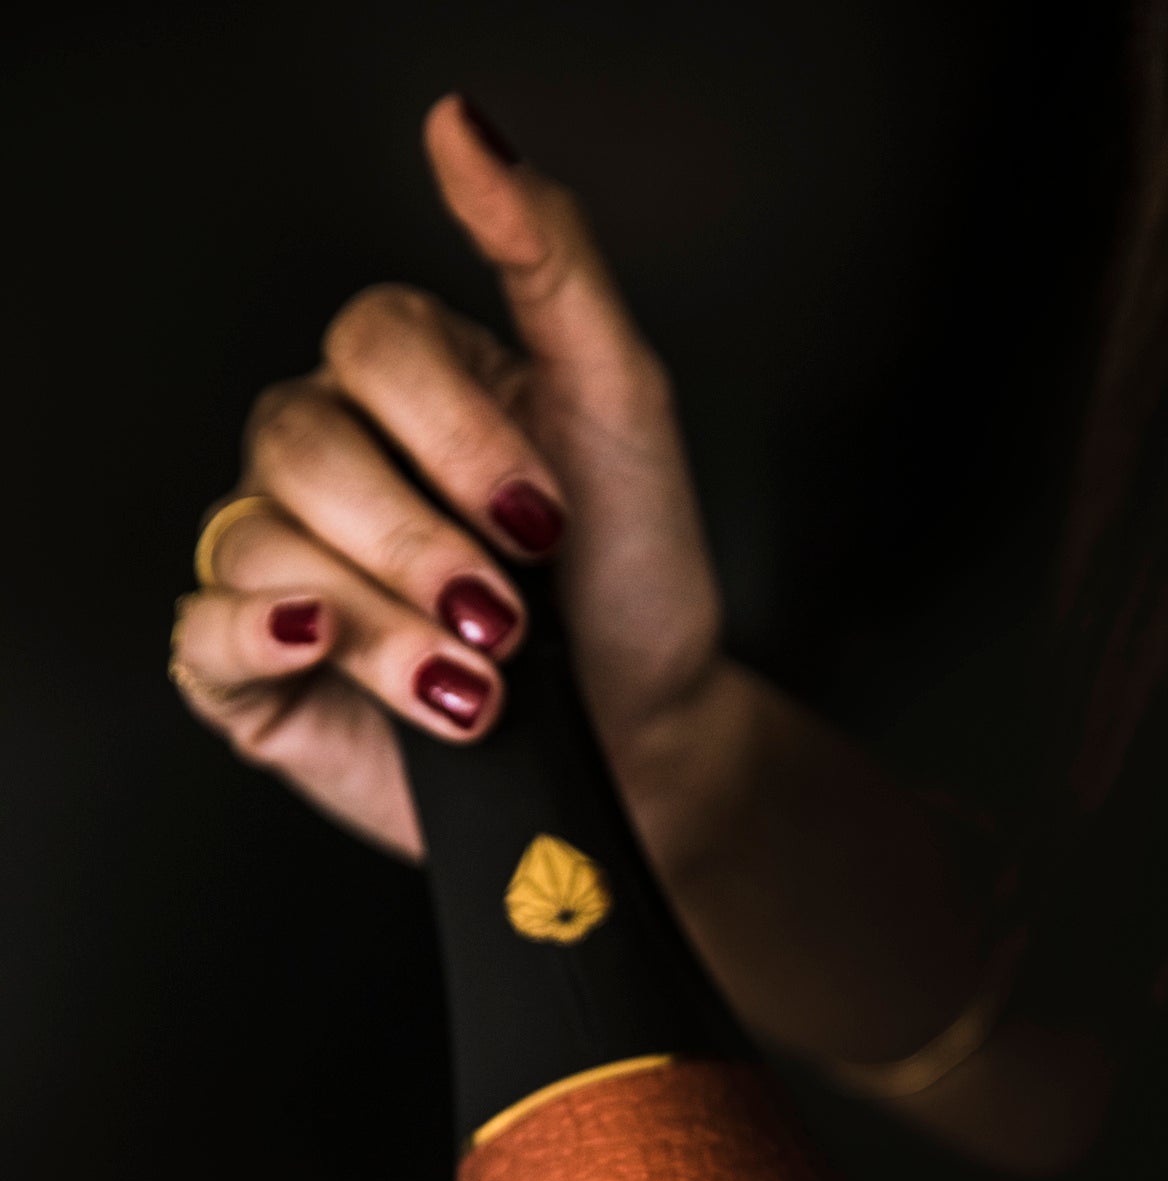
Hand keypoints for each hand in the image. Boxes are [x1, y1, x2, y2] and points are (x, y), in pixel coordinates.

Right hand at [170, 95, 723, 860]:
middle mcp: (329, 458)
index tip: (544, 518)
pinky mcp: (258, 667)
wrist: (643, 741)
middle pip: (301, 443)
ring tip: (474, 681)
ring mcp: (284, 560)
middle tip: (510, 614)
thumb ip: (548, 259)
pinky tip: (324, 647)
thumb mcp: (622, 405)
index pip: (368, 347)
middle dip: (421, 542)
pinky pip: (203, 628)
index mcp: (405, 383)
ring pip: (263, 543)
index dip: (456, 437)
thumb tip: (464, 133)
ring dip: (384, 622)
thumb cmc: (633, 583)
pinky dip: (260, 637)